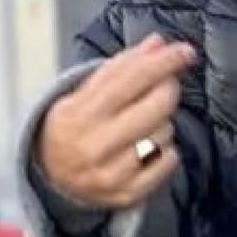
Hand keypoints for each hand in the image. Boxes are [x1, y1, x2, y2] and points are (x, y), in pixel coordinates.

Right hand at [35, 33, 197, 210]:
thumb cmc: (75, 125)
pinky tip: (149, 148)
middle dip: (168, 89)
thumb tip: (159, 43)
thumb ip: (123, 66)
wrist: (51, 176)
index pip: (132, 78)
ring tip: (142, 124)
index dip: (164, 62)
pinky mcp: (128, 193)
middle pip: (157, 106)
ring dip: (162, 122)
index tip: (186, 51)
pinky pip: (169, 162)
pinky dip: (166, 151)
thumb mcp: (86, 91)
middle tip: (164, 86)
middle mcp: (94, 144)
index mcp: (80, 112)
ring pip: (165, 133)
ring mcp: (112, 172)